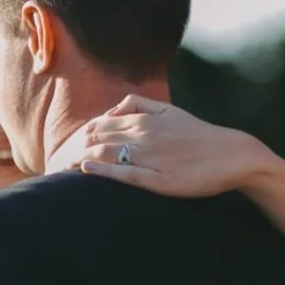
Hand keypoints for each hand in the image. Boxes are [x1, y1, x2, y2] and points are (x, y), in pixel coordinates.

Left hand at [76, 94, 270, 197]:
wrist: (232, 154)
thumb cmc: (199, 135)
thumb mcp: (170, 111)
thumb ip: (140, 105)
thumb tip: (115, 107)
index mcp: (143, 120)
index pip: (96, 126)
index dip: (74, 140)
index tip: (60, 153)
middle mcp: (144, 135)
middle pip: (94, 139)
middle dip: (69, 152)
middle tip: (52, 167)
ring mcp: (152, 157)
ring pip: (106, 154)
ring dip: (78, 162)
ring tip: (59, 172)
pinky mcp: (161, 179)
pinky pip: (126, 173)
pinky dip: (103, 171)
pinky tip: (86, 171)